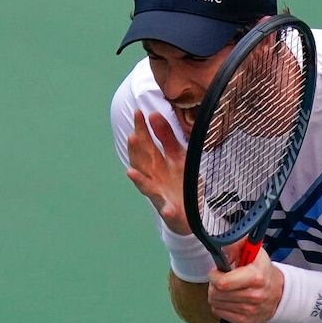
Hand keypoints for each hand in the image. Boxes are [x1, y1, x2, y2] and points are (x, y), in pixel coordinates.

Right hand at [126, 109, 189, 234]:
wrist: (191, 210)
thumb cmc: (180, 180)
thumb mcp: (177, 155)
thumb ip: (166, 136)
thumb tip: (153, 114)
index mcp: (155, 162)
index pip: (145, 143)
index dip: (141, 129)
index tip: (138, 112)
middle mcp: (153, 177)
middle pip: (141, 163)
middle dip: (135, 152)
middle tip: (132, 136)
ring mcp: (159, 194)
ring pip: (146, 186)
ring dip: (139, 180)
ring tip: (130, 172)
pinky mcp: (170, 210)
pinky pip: (167, 210)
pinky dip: (166, 209)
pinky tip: (167, 209)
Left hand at [207, 247, 283, 322]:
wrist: (280, 293)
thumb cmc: (263, 271)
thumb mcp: (255, 252)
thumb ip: (237, 245)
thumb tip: (222, 250)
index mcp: (256, 277)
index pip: (223, 282)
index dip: (214, 276)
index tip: (216, 272)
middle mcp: (254, 295)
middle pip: (217, 293)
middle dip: (213, 285)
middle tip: (220, 280)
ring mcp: (250, 310)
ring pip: (216, 303)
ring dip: (216, 295)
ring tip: (226, 289)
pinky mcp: (246, 321)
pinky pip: (220, 313)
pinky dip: (220, 305)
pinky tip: (228, 299)